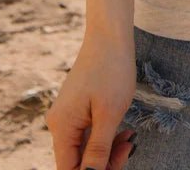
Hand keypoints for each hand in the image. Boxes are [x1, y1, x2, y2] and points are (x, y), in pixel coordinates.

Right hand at [45, 33, 137, 168]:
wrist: (110, 33)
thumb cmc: (111, 69)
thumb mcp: (110, 113)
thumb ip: (98, 150)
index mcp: (62, 127)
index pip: (69, 169)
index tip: (118, 164)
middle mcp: (59, 124)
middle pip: (77, 160)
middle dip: (105, 162)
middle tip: (130, 149)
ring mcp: (68, 115)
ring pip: (85, 148)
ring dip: (108, 150)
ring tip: (130, 138)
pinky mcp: (78, 108)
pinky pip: (89, 133)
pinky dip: (106, 136)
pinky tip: (124, 130)